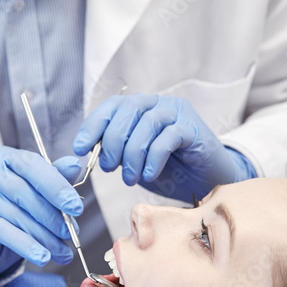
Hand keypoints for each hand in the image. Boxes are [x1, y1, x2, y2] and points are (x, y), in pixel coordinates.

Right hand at [0, 147, 83, 276]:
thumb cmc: (9, 207)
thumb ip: (52, 177)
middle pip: (23, 191)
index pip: (32, 166)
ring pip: (16, 215)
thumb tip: (74, 165)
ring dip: (44, 237)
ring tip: (63, 252)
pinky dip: (26, 245)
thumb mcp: (32, 190)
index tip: (76, 207)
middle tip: (71, 233)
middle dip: (52, 215)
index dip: (56, 185)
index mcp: (5, 158)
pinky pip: (3, 232)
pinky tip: (42, 257)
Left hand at [73, 94, 255, 203]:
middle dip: (113, 143)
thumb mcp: (133, 161)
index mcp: (141, 107)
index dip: (93, 125)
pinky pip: (168, 138)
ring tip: (129, 178)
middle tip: (109, 168)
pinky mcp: (194, 129)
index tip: (80, 148)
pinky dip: (153, 158)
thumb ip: (112, 153)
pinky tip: (148, 175)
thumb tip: (83, 153)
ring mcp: (178, 114)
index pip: (112, 106)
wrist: (206, 181)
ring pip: (147, 124)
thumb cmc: (168, 170)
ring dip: (132, 155)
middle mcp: (159, 104)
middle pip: (129, 112)